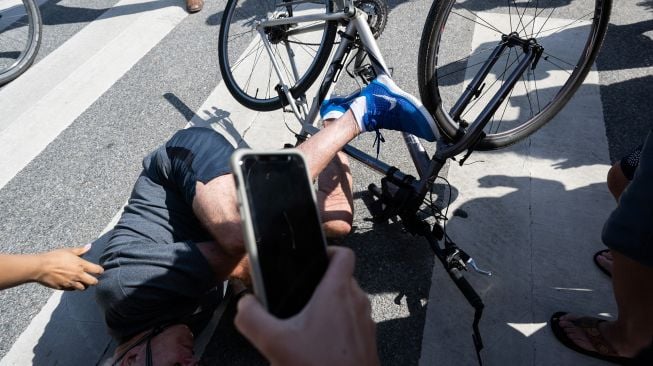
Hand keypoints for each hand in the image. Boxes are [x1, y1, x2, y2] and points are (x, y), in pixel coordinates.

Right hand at [35, 244, 103, 290]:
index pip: (97, 270)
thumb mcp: (68, 251)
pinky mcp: (64, 288)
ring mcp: (71, 282)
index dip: (100, 271)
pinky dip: (74, 287)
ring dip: (84, 285)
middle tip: (93, 278)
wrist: (40, 267)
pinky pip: (73, 290)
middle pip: (93, 282)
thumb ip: (80, 250)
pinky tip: (72, 283)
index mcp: (81, 265)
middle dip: (94, 280)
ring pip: (83, 288)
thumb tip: (89, 246)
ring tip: (83, 282)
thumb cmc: (54, 257)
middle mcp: (78, 275)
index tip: (100, 270)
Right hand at [235, 246, 378, 365]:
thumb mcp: (274, 342)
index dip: (328, 251)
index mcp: (337, 292)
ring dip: (329, 308)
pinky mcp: (367, 342)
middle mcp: (357, 303)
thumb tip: (245, 304)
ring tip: (306, 325)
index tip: (313, 258)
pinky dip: (337, 328)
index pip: (343, 254)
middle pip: (342, 279)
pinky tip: (318, 346)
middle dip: (320, 286)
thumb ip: (252, 318)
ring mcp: (365, 323)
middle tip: (299, 298)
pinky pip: (352, 324)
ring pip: (347, 303)